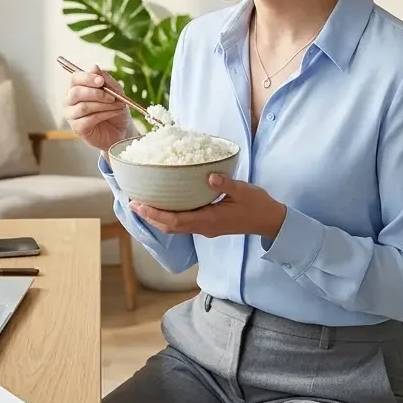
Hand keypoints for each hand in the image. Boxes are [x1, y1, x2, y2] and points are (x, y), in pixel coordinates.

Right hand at [63, 64, 134, 152]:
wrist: (122, 129)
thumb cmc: (116, 108)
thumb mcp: (115, 90)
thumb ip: (105, 79)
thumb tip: (94, 67)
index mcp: (78, 87)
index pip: (75, 78)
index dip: (87, 78)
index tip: (101, 81)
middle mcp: (70, 100)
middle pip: (75, 93)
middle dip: (96, 93)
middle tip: (112, 96)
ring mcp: (72, 115)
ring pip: (83, 107)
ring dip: (103, 105)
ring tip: (118, 105)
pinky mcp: (78, 128)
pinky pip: (88, 119)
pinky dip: (104, 115)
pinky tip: (113, 113)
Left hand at [130, 173, 286, 240]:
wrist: (269, 221)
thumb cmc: (257, 205)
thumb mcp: (243, 191)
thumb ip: (225, 183)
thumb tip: (208, 175)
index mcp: (209, 220)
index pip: (175, 221)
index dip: (154, 213)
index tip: (138, 204)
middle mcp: (204, 227)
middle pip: (170, 227)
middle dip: (150, 216)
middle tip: (133, 202)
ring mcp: (205, 228)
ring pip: (175, 227)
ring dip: (157, 217)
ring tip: (142, 204)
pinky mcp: (208, 225)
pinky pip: (183, 223)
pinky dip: (169, 216)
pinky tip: (165, 204)